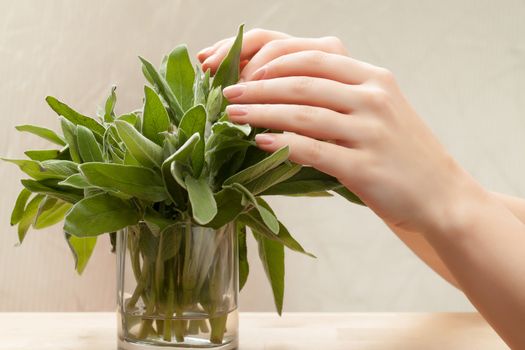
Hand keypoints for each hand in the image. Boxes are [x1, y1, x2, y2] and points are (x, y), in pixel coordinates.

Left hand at [197, 29, 486, 234]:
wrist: (441, 195)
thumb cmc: (401, 153)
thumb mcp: (378, 111)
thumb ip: (339, 95)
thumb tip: (281, 91)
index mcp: (373, 78)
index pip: (314, 56)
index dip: (272, 60)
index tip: (244, 71)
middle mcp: (373, 98)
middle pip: (300, 82)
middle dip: (256, 85)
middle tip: (226, 92)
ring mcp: (370, 131)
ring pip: (301, 113)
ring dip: (260, 112)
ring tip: (231, 113)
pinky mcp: (364, 166)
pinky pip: (312, 150)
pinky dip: (281, 144)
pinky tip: (257, 141)